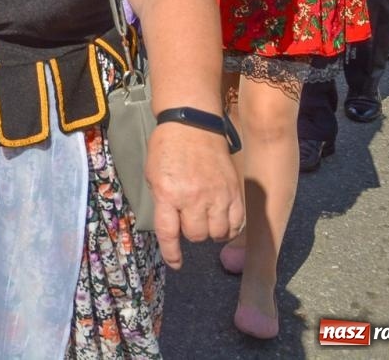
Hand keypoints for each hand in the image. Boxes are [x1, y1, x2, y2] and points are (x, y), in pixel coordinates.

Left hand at [145, 122, 243, 269]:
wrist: (192, 124)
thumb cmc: (167, 148)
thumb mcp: (153, 175)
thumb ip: (161, 201)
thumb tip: (170, 226)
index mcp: (167, 193)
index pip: (169, 234)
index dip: (172, 254)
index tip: (176, 264)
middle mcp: (193, 197)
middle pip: (196, 236)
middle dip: (191, 234)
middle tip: (188, 221)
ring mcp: (216, 194)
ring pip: (217, 233)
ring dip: (210, 232)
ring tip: (206, 220)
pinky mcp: (233, 191)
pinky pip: (236, 222)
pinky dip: (229, 227)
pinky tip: (222, 220)